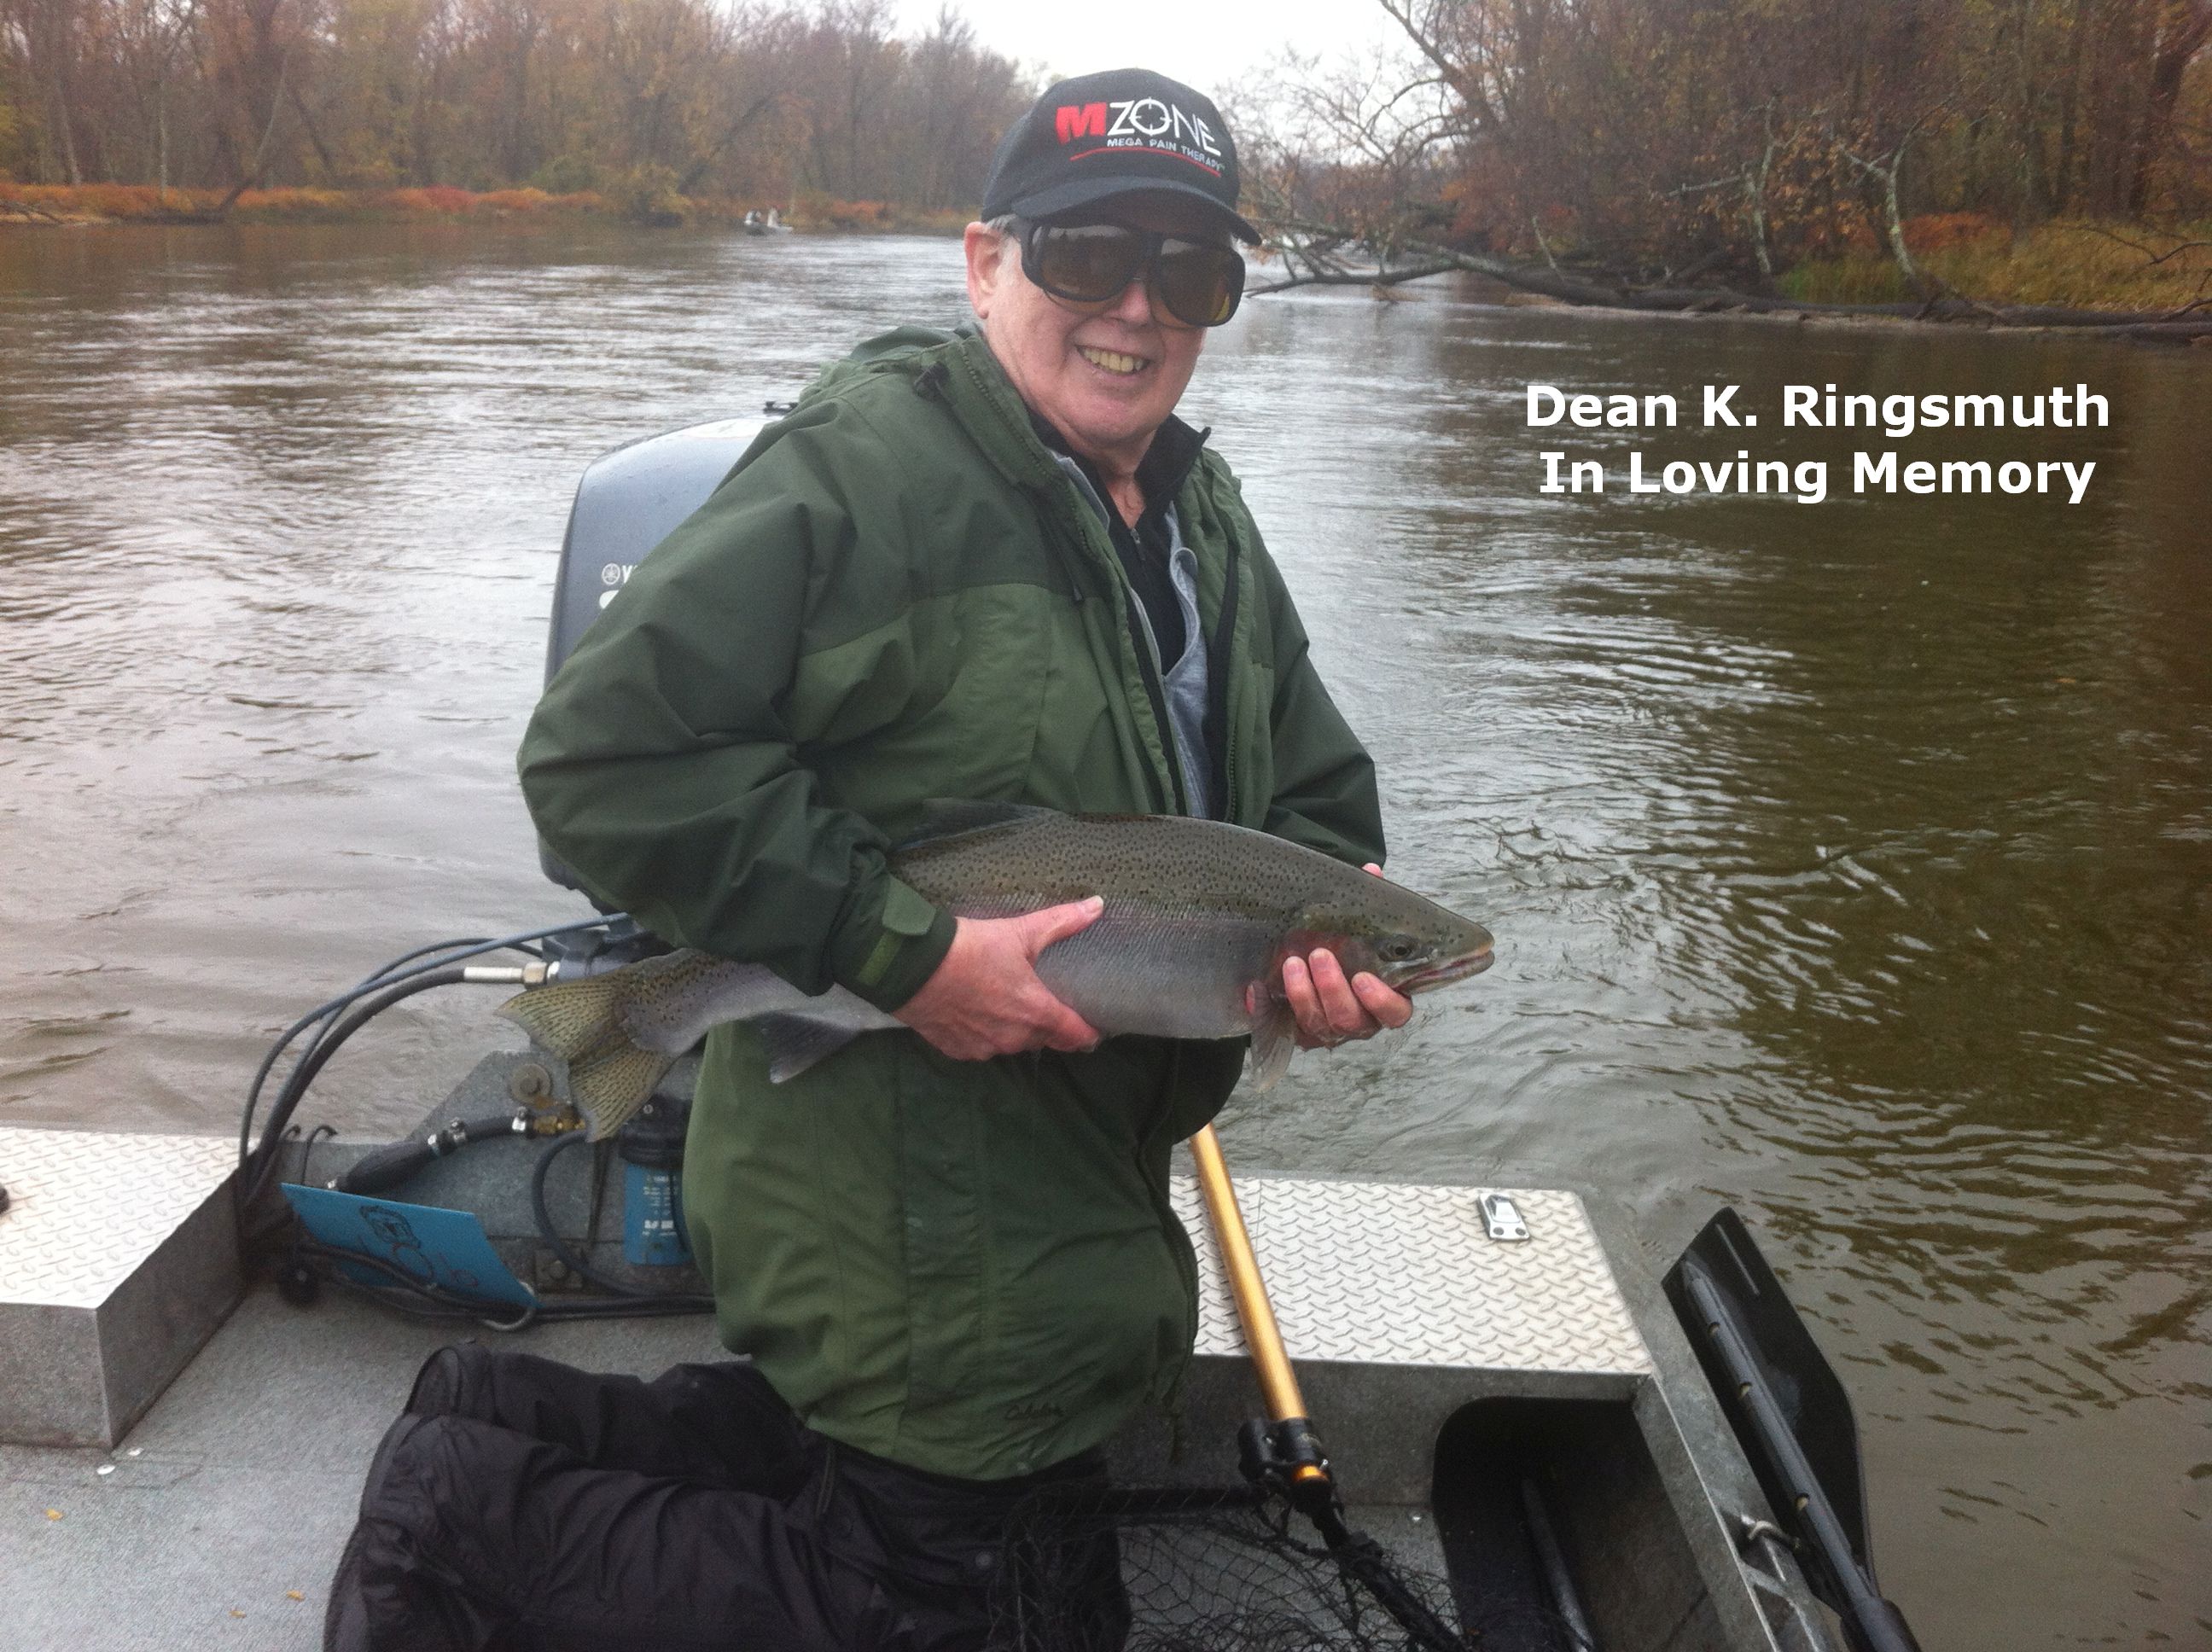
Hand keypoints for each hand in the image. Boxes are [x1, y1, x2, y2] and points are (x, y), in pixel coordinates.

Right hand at [894, 898, 1103, 1061]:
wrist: (913, 967)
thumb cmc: (972, 949)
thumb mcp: (1020, 932)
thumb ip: (1062, 922)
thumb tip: (1098, 905)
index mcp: (1036, 1014)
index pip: (1076, 1036)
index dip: (1088, 1032)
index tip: (1093, 1025)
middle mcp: (1014, 1039)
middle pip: (1043, 1039)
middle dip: (1047, 1024)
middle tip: (1044, 1002)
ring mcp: (985, 1048)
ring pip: (1010, 1043)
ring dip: (1013, 1029)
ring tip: (1005, 1003)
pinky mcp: (957, 1050)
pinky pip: (980, 1045)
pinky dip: (982, 1032)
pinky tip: (974, 1010)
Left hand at [1281, 864, 1411, 1049]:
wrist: (1307, 961)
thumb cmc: (1344, 946)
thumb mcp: (1356, 926)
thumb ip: (1366, 904)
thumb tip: (1371, 871)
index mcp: (1383, 998)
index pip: (1395, 1012)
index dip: (1381, 1000)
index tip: (1362, 978)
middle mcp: (1359, 1019)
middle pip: (1352, 1020)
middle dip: (1333, 989)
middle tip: (1318, 955)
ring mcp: (1329, 1029)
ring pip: (1320, 1024)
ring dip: (1304, 994)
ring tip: (1291, 962)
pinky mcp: (1298, 1032)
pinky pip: (1282, 1027)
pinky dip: (1266, 1007)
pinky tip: (1256, 988)